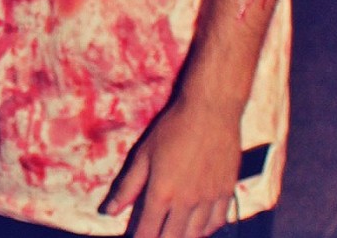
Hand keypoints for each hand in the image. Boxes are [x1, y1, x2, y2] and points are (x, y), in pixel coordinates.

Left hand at [101, 96, 242, 237]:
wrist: (211, 111)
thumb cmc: (173, 129)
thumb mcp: (143, 156)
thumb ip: (127, 187)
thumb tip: (109, 210)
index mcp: (161, 192)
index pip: (147, 231)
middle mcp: (187, 201)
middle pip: (171, 237)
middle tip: (152, 234)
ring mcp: (209, 198)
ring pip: (195, 234)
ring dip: (181, 236)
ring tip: (171, 232)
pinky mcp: (227, 192)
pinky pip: (217, 222)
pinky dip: (205, 230)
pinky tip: (196, 227)